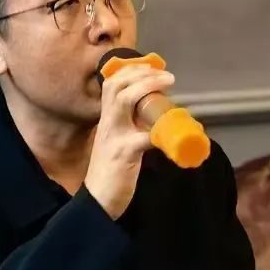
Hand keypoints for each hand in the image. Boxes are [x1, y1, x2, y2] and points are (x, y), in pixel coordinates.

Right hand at [85, 63, 176, 219]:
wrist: (98, 202)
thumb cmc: (111, 173)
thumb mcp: (119, 143)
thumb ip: (132, 129)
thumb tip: (158, 119)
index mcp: (106, 120)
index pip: (112, 84)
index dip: (132, 71)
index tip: (154, 68)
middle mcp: (107, 124)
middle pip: (117, 85)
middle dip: (142, 74)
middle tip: (166, 76)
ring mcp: (114, 137)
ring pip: (125, 100)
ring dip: (147, 87)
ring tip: (167, 85)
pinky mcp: (123, 154)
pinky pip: (143, 136)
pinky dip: (160, 131)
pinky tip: (172, 132)